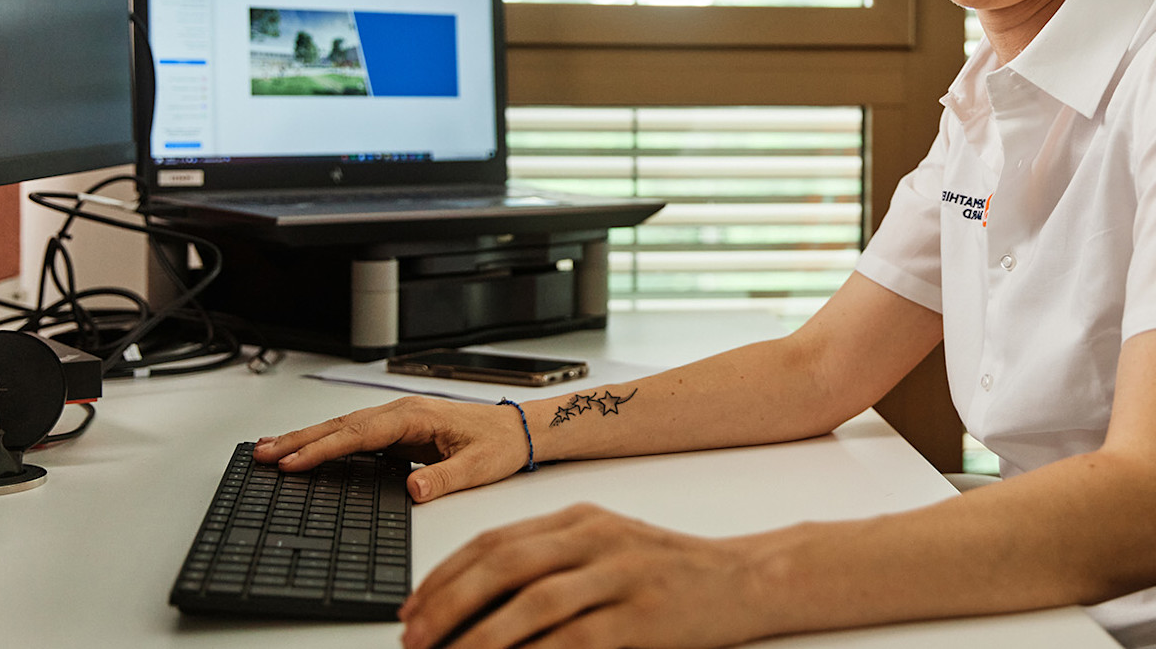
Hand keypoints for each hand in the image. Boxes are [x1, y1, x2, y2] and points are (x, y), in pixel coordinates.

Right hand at [253, 396, 528, 502]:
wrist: (519, 431)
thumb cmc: (501, 444)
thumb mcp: (477, 467)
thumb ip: (444, 479)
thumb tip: (413, 490)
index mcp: (416, 416)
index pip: (359, 434)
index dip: (323, 448)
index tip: (293, 462)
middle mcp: (402, 413)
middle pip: (342, 426)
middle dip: (300, 440)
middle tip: (261, 453)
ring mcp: (399, 420)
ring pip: (344, 428)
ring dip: (308, 439)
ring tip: (270, 450)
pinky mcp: (399, 431)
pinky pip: (356, 436)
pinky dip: (327, 441)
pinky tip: (307, 449)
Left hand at [400, 503, 768, 648]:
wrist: (743, 579)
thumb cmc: (669, 570)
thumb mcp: (607, 547)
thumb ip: (550, 561)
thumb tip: (478, 599)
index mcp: (580, 518)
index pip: (494, 540)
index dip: (444, 575)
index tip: (412, 608)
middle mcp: (595, 539)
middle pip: (502, 565)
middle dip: (446, 603)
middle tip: (414, 636)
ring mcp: (619, 576)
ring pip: (530, 603)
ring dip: (477, 636)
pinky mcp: (639, 617)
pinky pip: (571, 639)